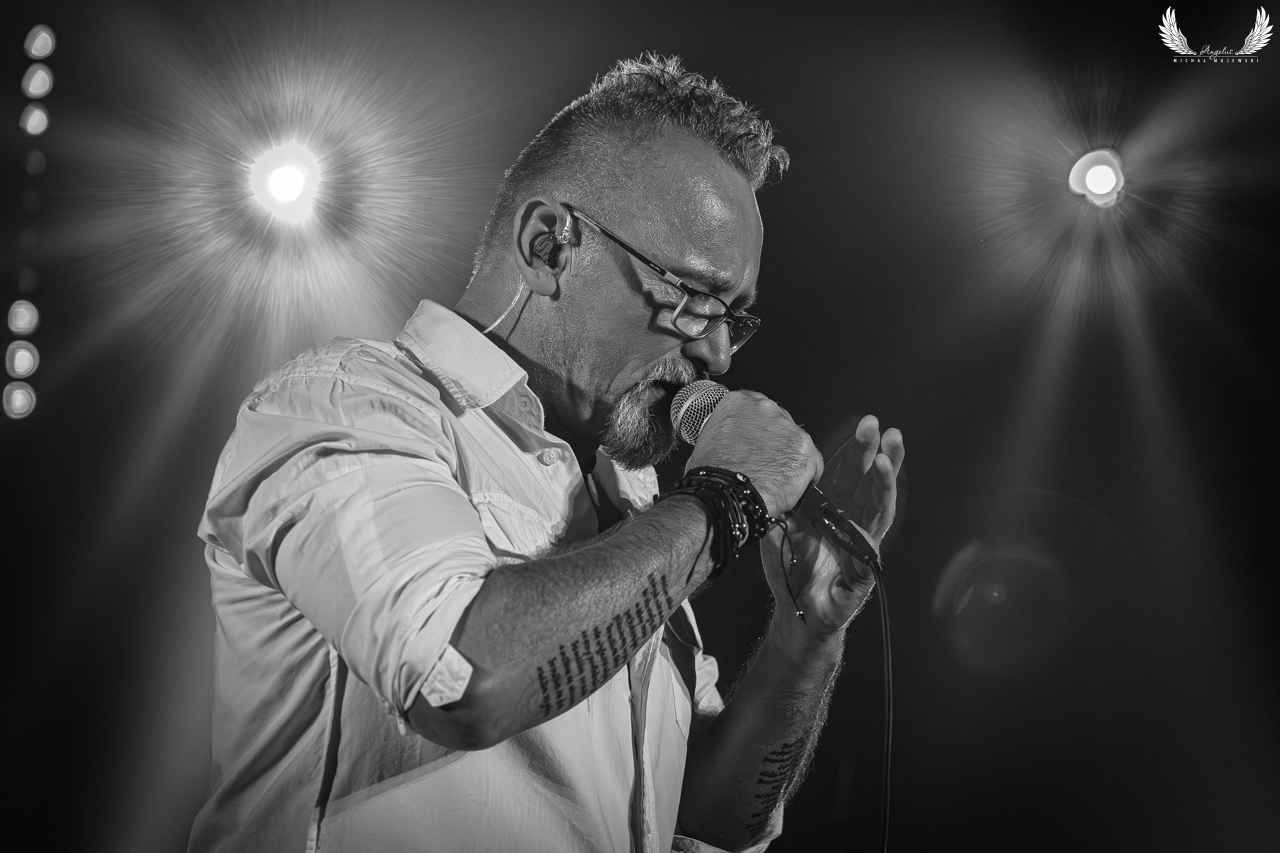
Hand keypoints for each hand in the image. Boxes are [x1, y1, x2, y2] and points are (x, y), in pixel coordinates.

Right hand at [685, 390, 822, 517]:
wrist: (728, 495)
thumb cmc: (714, 474)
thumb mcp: (708, 441)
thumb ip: (727, 432)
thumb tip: (733, 441)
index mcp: (737, 403)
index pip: (755, 405)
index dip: (757, 427)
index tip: (757, 438)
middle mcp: (765, 409)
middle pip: (778, 421)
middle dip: (774, 440)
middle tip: (764, 461)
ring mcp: (788, 428)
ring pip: (795, 442)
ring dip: (788, 457)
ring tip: (774, 477)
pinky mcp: (805, 449)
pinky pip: (813, 463)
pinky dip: (805, 475)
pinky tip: (791, 486)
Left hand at [760, 415, 903, 640]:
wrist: (797, 612)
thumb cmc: (791, 568)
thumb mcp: (779, 529)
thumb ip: (783, 506)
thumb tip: (773, 478)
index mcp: (834, 506)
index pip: (848, 472)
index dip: (856, 449)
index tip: (865, 424)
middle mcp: (853, 520)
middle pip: (870, 483)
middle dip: (879, 455)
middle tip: (885, 430)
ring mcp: (862, 545)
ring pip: (879, 510)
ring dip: (884, 486)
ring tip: (886, 462)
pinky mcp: (863, 573)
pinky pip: (867, 553)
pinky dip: (867, 540)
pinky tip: (868, 526)